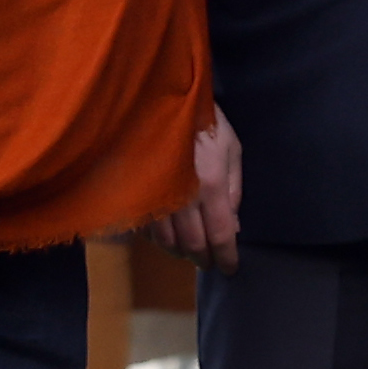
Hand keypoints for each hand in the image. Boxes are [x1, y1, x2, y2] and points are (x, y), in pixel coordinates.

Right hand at [153, 112, 242, 269]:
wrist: (157, 99)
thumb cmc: (201, 120)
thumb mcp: (231, 147)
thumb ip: (234, 187)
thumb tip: (234, 224)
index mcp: (210, 185)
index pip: (221, 234)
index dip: (226, 256)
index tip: (229, 269)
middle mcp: (181, 197)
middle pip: (192, 244)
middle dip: (203, 259)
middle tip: (209, 264)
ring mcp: (154, 198)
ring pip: (166, 242)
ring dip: (180, 253)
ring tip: (190, 253)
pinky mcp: (133, 196)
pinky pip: (145, 229)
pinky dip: (158, 239)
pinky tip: (166, 237)